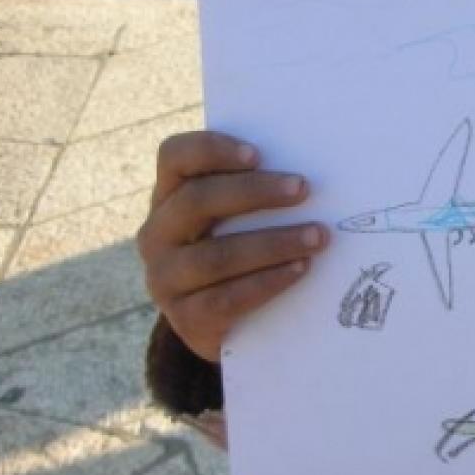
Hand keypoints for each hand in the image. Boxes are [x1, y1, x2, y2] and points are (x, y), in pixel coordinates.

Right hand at [137, 131, 328, 361]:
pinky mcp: (185, 319)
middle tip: (304, 189)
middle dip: (255, 192)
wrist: (226, 323)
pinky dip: (267, 282)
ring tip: (317, 237)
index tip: (257, 154)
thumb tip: (306, 175)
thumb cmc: (242, 253)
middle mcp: (157, 235)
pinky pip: (226, 298)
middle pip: (197, 201)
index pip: (174, 157)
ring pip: (216, 255)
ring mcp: (165, 279)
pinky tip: (300, 269)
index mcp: (168, 197)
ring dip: (273, 243)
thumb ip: (256, 193)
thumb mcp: (238, 220)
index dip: (211, 150)